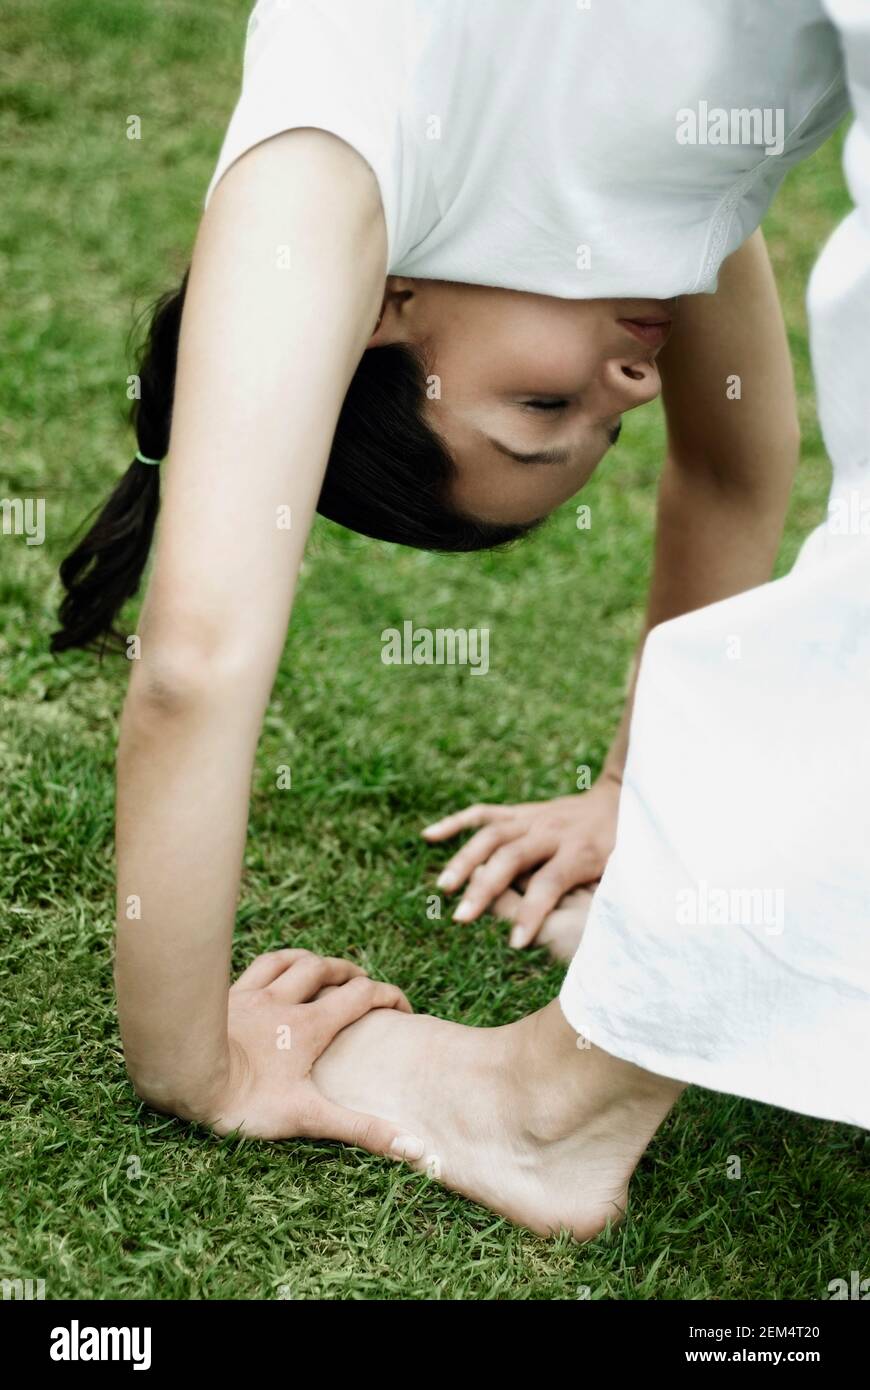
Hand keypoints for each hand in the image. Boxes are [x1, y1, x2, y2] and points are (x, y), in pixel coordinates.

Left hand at [201, 949, 423, 1158]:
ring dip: (311, 961)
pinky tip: (270, 972)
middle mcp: (283, 1002)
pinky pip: (254, 967)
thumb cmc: (243, 1100)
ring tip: (320, 967)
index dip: (388, 995)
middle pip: (325, 970)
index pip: (361, 996)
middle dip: (349, 972)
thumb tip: (414, 1148)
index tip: (403, 1007)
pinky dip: (272, 963)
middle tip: (362, 983)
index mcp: (309, 1027)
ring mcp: (252, 996)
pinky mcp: (225, 998)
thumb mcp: (306, 1117)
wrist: (183, 1075)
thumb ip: (359, 1129)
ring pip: (289, 962)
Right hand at [422, 776, 620, 947]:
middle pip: (511, 858)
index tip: (514, 944)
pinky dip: (455, 822)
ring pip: (491, 834)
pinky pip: (483, 813)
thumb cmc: (626, 847)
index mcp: (580, 851)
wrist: (624, 799)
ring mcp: (533, 817)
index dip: (532, 913)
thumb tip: (603, 937)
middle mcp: (552, 831)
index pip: (550, 883)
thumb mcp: (626, 875)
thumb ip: (610, 899)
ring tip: (443, 888)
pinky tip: (429, 836)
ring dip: (464, 859)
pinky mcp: (521, 811)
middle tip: (461, 918)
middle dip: (484, 888)